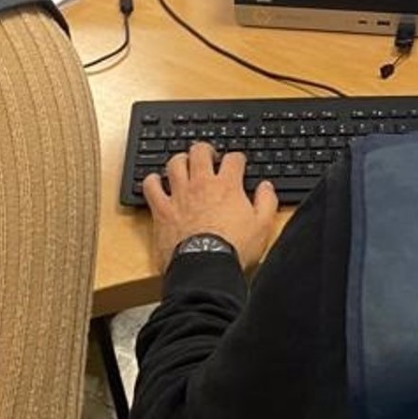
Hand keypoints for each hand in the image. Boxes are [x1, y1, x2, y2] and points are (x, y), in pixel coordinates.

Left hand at [143, 143, 278, 271]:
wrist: (205, 268)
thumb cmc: (233, 249)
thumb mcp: (262, 226)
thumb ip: (267, 202)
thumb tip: (266, 187)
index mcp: (227, 186)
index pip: (233, 159)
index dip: (237, 158)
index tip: (238, 163)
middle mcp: (201, 185)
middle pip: (200, 151)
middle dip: (205, 150)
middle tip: (209, 156)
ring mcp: (179, 195)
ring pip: (175, 163)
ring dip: (180, 160)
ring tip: (184, 164)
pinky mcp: (162, 210)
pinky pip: (151, 186)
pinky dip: (152, 181)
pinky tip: (156, 182)